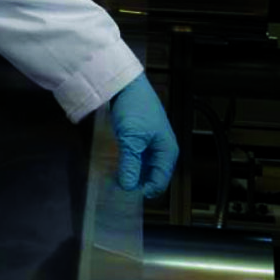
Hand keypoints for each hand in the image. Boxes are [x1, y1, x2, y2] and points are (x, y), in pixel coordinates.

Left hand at [110, 74, 178, 197]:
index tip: (124, 194)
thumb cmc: (134, 109)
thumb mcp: (131, 139)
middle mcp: (162, 151)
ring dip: (130, 174)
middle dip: (136, 184)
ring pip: (142, 169)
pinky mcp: (140, 140)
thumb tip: (128, 187)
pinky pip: (136, 159)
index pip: (160, 181)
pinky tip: (114, 168)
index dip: (144, 190)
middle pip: (151, 176)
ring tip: (113, 181)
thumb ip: (130, 164)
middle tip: (116, 189)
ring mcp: (151, 145)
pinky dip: (127, 165)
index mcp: (167, 151)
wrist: (126, 85)